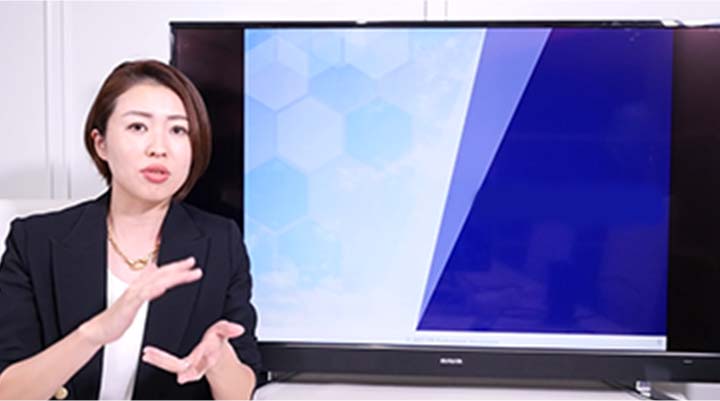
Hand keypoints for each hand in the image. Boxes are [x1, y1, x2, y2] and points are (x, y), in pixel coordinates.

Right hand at [79, 256, 201, 345]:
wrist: (100, 330)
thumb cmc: (118, 317)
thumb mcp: (136, 300)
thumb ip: (146, 287)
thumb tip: (154, 274)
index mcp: (141, 286)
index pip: (161, 273)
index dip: (176, 267)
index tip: (191, 262)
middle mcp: (137, 287)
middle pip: (160, 274)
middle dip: (178, 268)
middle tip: (193, 264)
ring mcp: (132, 295)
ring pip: (155, 282)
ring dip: (172, 277)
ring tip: (186, 274)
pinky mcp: (128, 306)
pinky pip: (142, 296)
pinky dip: (153, 290)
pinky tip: (163, 287)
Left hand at [141, 320, 244, 383]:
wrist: (217, 355)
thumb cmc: (217, 343)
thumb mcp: (224, 332)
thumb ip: (229, 330)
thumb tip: (238, 329)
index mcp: (208, 356)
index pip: (200, 364)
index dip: (191, 372)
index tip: (182, 378)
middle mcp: (197, 363)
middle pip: (181, 367)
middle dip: (166, 363)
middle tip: (151, 356)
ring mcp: (188, 364)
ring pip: (172, 366)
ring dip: (159, 361)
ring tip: (147, 355)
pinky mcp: (181, 364)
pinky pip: (168, 364)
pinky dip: (158, 360)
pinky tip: (147, 355)